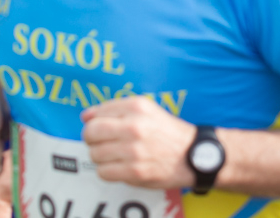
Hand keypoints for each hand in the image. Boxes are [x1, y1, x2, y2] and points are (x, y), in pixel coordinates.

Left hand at [81, 96, 195, 189]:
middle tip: (102, 142)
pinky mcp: (134, 172)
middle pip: (91, 133)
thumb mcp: (148, 111)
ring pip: (95, 154)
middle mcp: (134, 126)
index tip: (99, 128)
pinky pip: (103, 172)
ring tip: (115, 155)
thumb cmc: (168, 133)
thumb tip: (85, 116)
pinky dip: (108, 171)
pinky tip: (119, 166)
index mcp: (138, 107)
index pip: (97, 113)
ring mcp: (134, 150)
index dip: (94, 122)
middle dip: (92, 139)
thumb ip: (116, 110)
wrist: (193, 154)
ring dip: (101, 157)